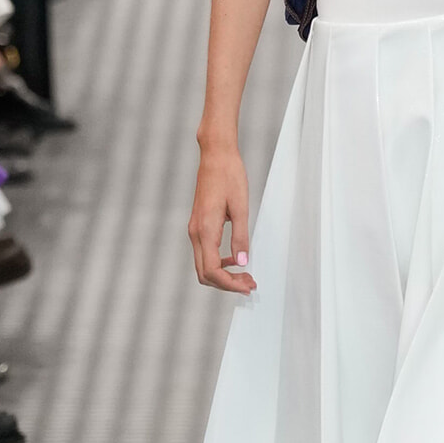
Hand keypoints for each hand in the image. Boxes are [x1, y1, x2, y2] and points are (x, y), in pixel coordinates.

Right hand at [189, 143, 256, 292]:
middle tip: (249, 284)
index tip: (248, 286)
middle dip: (227, 284)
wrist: (215, 156)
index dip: (230, 284)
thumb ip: (240, 236)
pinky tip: (236, 259)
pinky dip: (219, 263)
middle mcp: (195, 232)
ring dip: (223, 275)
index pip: (213, 271)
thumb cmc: (229, 176)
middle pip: (205, 274)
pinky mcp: (198, 225)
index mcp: (205, 230)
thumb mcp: (241, 207)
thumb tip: (243, 261)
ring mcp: (194, 229)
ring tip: (245, 275)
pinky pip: (205, 253)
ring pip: (203, 265)